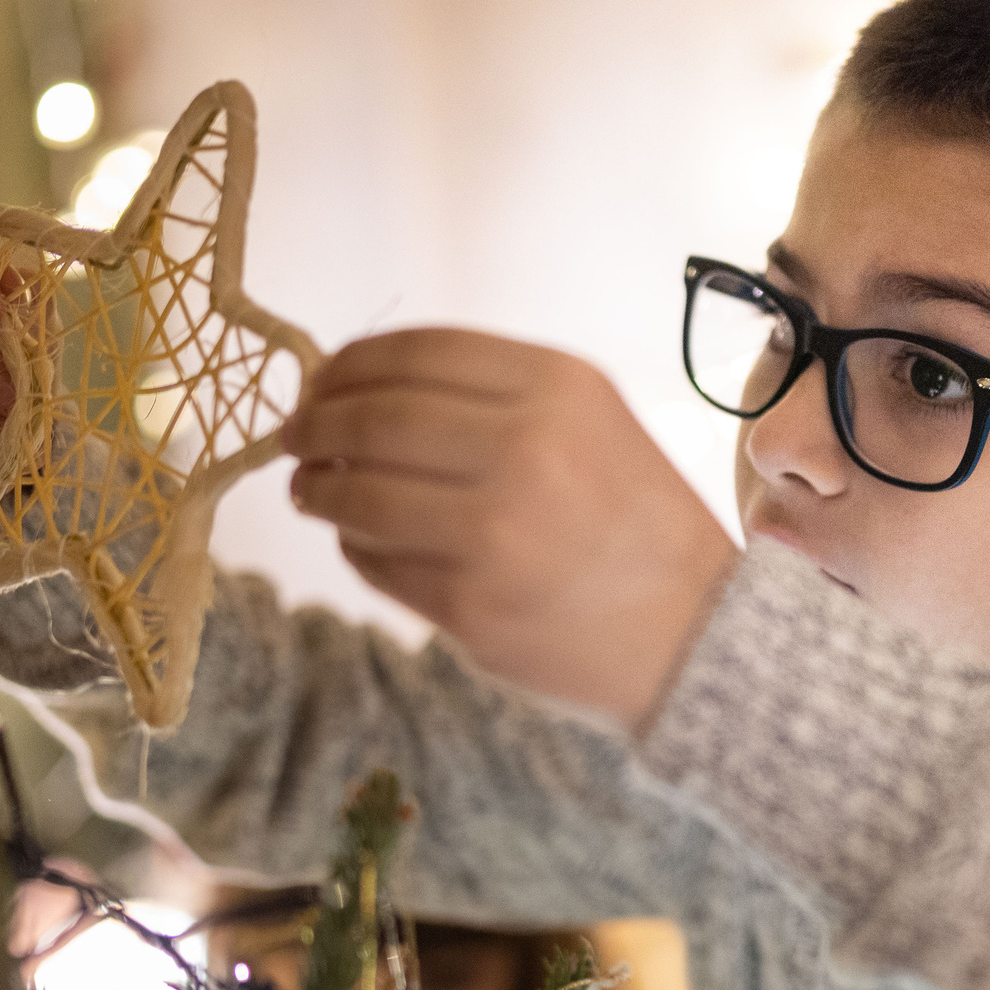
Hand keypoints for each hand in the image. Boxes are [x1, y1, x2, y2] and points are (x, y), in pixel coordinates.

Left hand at [288, 330, 738, 731]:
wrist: (695, 636)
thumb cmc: (635, 524)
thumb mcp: (591, 423)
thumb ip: (489, 396)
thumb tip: (353, 383)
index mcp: (558, 389)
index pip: (414, 354)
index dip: (348, 364)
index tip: (320, 380)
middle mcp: (525, 450)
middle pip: (371, 419)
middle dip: (314, 426)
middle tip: (295, 438)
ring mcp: (494, 531)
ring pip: (357, 493)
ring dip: (317, 489)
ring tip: (312, 491)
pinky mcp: (470, 604)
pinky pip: (375, 562)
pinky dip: (354, 547)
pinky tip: (364, 542)